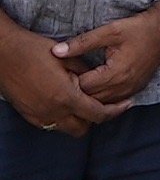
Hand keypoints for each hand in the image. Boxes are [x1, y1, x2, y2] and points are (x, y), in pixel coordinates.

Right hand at [0, 25, 125, 137]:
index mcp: (66, 97)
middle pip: (83, 128)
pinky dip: (61, 117)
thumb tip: (97, 80)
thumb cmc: (35, 51)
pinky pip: (50, 124)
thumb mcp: (67, 59)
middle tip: (103, 104)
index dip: (116, 111)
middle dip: (95, 119)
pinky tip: (64, 102)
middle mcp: (53, 111)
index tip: (126, 104)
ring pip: (65, 128)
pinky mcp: (28, 114)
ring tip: (83, 102)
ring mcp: (38, 115)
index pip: (98, 114)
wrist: (4, 53)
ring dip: (77, 120)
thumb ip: (86, 72)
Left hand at [56, 2, 159, 106]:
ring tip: (77, 84)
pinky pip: (114, 101)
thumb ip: (82, 43)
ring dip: (89, 96)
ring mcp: (132, 89)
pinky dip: (102, 98)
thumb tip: (56, 51)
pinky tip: (95, 89)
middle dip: (76, 91)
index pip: (82, 88)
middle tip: (64, 80)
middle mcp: (125, 86)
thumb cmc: (140, 27)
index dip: (68, 81)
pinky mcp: (137, 88)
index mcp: (116, 73)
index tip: (59, 72)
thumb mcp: (110, 30)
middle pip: (91, 99)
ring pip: (102, 103)